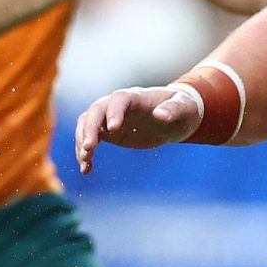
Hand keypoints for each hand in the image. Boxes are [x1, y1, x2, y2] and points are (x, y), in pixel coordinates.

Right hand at [73, 83, 201, 171]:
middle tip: (89, 148)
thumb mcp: (185, 108)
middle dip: (90, 128)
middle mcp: (119, 105)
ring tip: (84, 161)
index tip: (113, 129)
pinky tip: (86, 170)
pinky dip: (85, 153)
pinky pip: (90, 139)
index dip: (114, 112)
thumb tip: (161, 115)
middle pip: (96, 110)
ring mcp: (111, 117)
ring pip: (87, 123)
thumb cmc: (183, 108)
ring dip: (82, 141)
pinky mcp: (109, 132)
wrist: (175, 116)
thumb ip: (174, 109)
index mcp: (137, 97)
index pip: (119, 99)